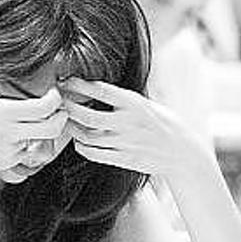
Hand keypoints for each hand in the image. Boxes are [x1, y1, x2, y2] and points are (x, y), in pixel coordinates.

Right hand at [0, 68, 66, 188]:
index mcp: (1, 112)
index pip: (44, 107)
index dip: (56, 100)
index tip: (54, 94)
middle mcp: (9, 132)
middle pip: (52, 127)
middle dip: (61, 118)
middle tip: (59, 111)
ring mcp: (9, 149)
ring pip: (40, 140)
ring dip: (42, 131)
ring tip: (34, 122)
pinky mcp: (6, 163)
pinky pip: (25, 153)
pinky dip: (25, 144)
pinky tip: (14, 137)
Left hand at [62, 77, 210, 179]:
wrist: (182, 152)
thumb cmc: (161, 123)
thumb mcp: (146, 103)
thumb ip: (122, 99)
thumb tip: (93, 86)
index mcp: (135, 104)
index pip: (100, 90)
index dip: (78, 85)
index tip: (64, 81)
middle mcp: (129, 123)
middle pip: (87, 116)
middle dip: (68, 108)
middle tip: (58, 101)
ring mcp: (126, 143)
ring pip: (87, 136)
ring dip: (72, 128)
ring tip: (65, 120)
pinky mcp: (124, 160)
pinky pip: (94, 154)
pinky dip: (81, 146)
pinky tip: (78, 140)